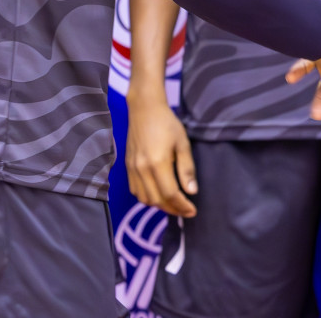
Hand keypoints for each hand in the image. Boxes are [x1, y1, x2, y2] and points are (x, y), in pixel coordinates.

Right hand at [125, 94, 197, 216]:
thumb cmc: (167, 123)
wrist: (144, 109)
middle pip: (157, 200)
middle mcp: (142, 169)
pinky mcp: (127, 167)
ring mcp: (132, 169)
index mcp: (157, 163)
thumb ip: (187, 169)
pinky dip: (147, 198)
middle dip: (173, 209)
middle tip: (186, 210)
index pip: (170, 194)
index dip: (182, 206)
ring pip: (144, 199)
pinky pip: (135, 191)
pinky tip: (158, 195)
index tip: (192, 211)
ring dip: (159, 206)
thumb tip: (192, 192)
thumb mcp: (183, 143)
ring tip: (174, 204)